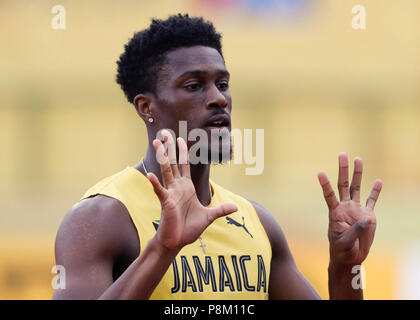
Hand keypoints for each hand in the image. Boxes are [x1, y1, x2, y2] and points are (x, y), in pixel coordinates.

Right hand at [147, 130, 237, 250]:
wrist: (177, 242)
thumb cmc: (189, 229)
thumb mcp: (209, 217)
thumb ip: (221, 210)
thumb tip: (235, 207)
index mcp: (186, 188)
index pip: (184, 165)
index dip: (182, 151)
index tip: (180, 138)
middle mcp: (177, 187)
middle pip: (173, 163)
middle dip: (170, 148)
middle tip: (165, 133)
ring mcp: (171, 194)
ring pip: (166, 171)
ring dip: (162, 157)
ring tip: (158, 143)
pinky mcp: (166, 203)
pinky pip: (160, 191)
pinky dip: (155, 183)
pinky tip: (150, 174)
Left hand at [318, 153, 381, 265]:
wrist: (350, 257)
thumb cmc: (341, 249)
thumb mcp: (344, 242)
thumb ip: (353, 231)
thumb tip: (365, 219)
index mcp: (335, 213)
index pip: (329, 195)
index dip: (325, 184)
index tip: (319, 172)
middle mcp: (344, 207)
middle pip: (343, 184)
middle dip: (342, 169)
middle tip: (342, 154)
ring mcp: (356, 209)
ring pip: (356, 188)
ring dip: (357, 174)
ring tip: (358, 159)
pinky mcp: (367, 215)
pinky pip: (372, 200)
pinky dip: (375, 191)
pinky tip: (378, 181)